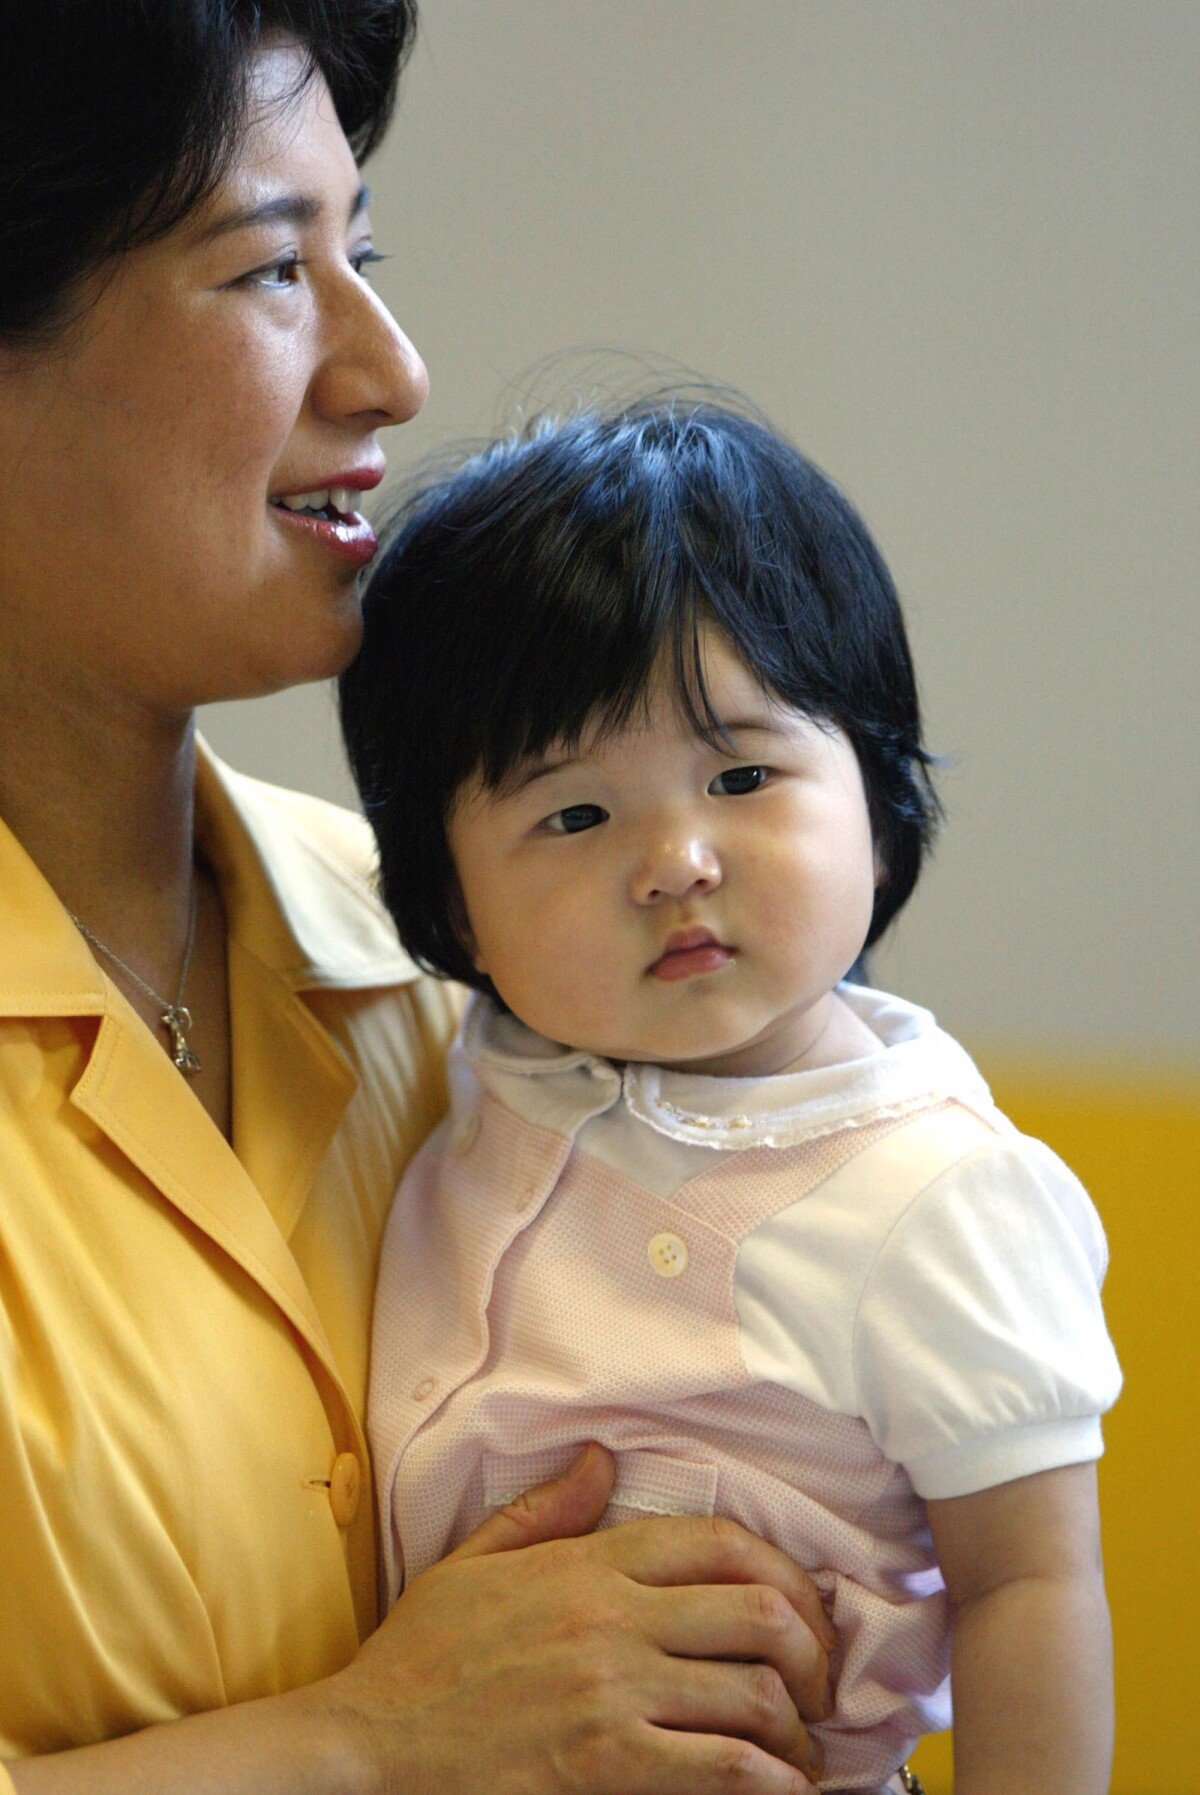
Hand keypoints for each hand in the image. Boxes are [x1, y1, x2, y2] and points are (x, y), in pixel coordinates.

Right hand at [326, 1443, 833, 1794]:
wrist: (368, 1747)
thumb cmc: (421, 1660)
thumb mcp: (475, 1563)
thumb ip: (546, 1510)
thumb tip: (602, 1458)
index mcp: (589, 1564)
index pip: (722, 1542)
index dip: (786, 1573)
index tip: (803, 1612)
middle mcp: (614, 1619)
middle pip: (758, 1612)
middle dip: (811, 1652)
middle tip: (819, 1689)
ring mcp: (613, 1693)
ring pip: (754, 1692)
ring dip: (794, 1728)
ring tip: (798, 1752)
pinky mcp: (607, 1767)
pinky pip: (724, 1769)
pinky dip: (770, 1782)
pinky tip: (778, 1789)